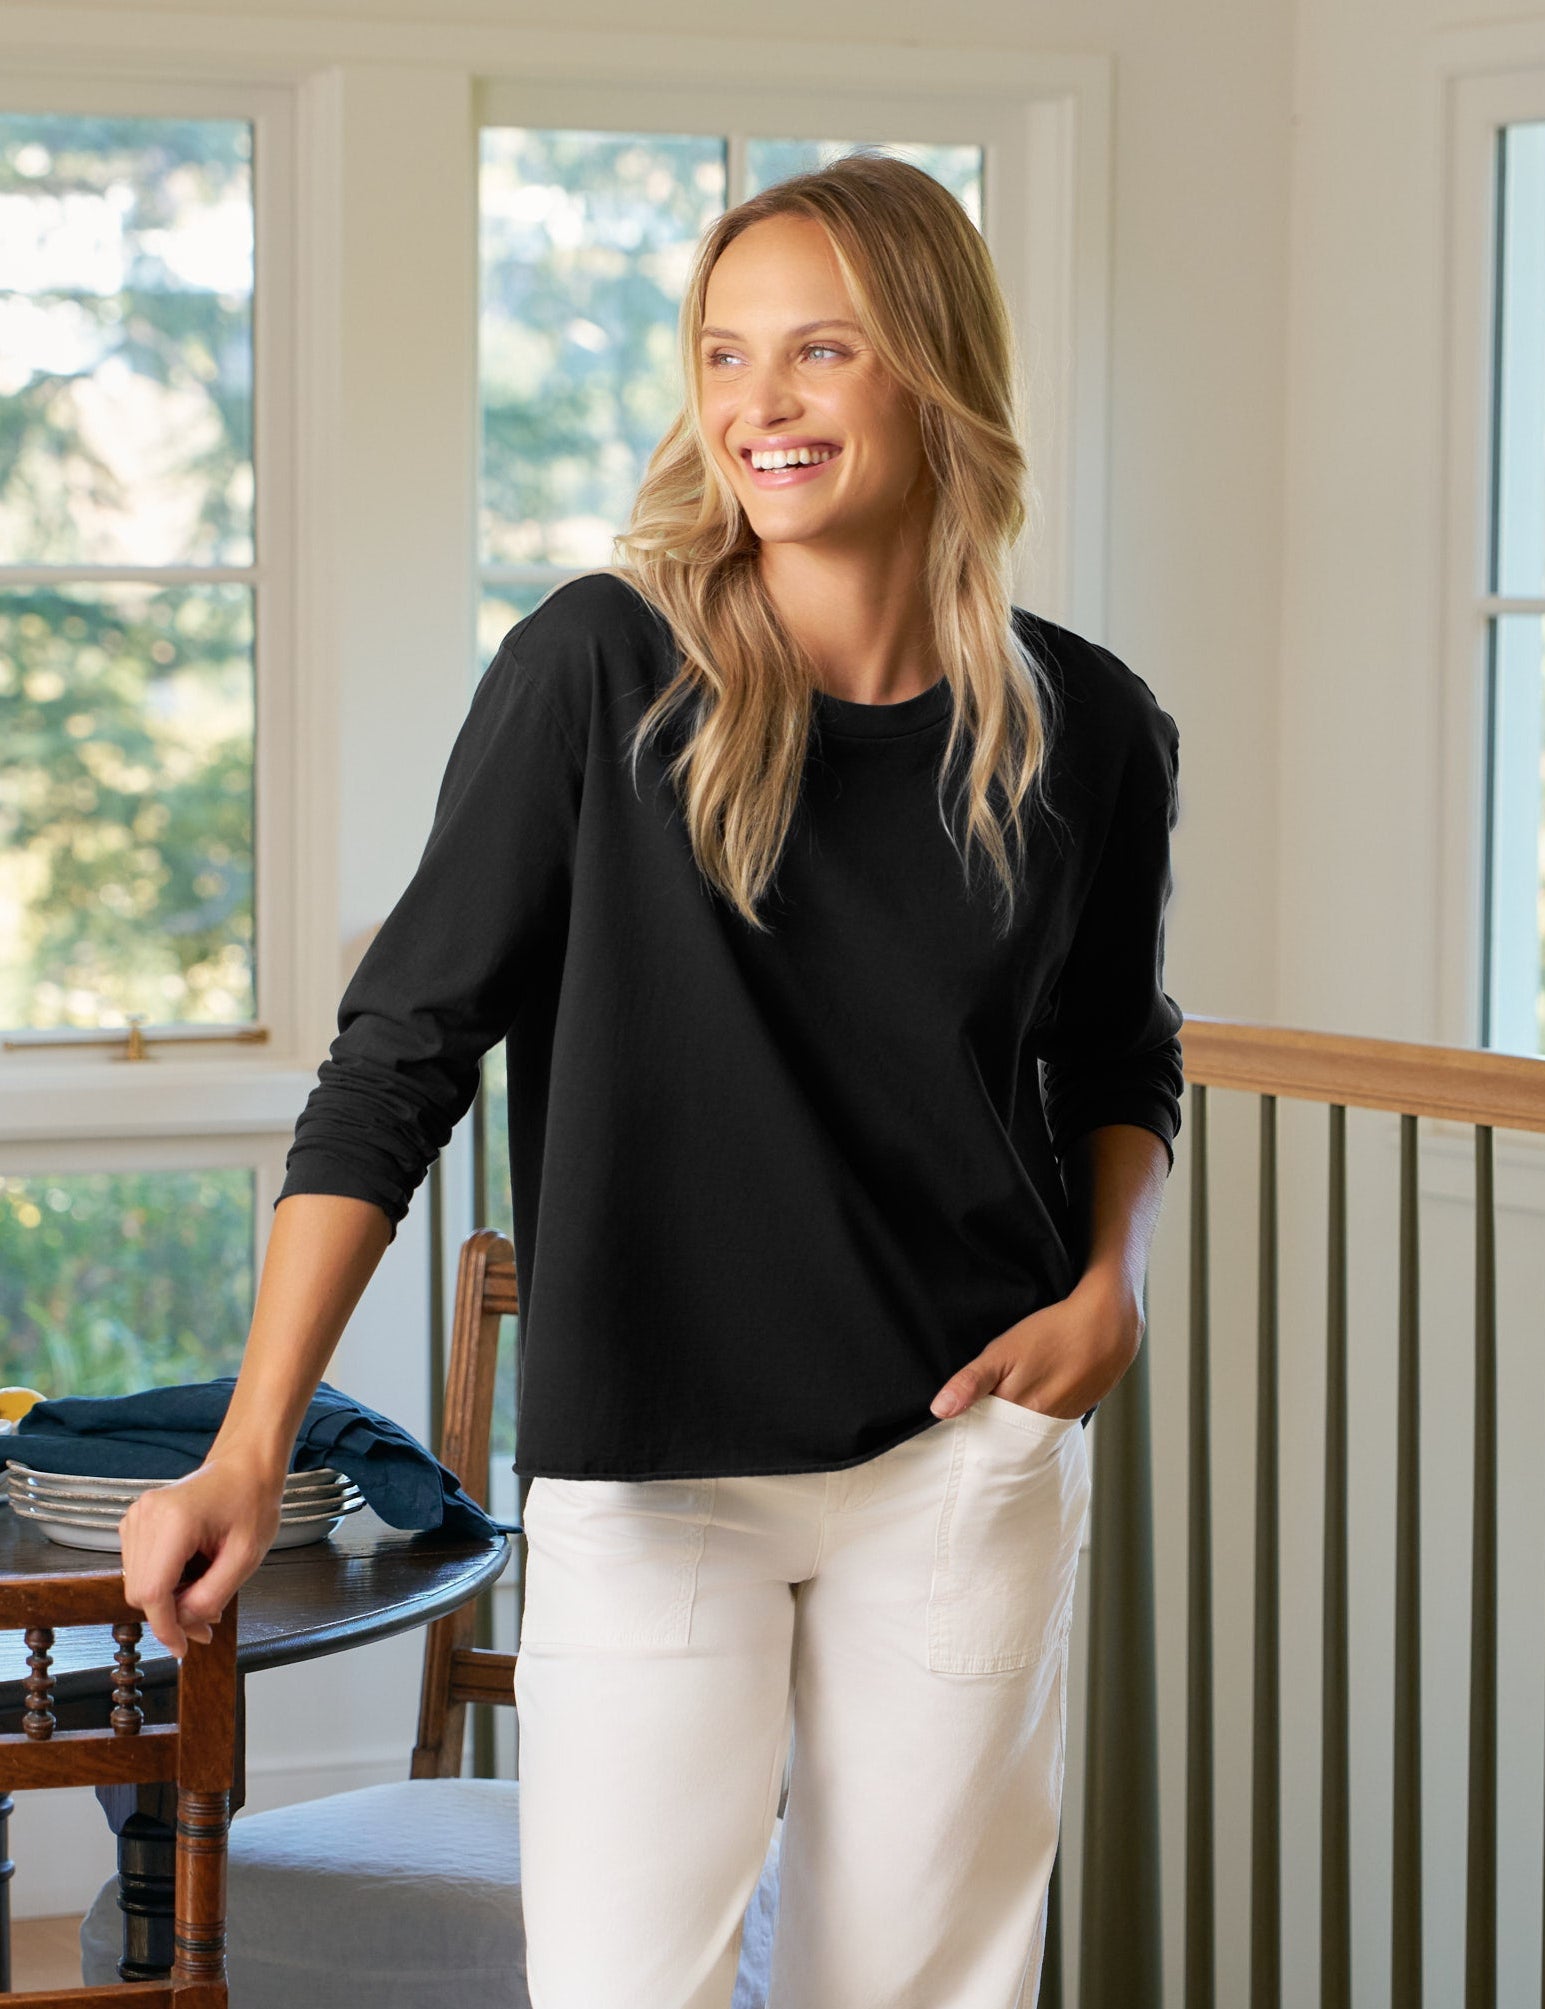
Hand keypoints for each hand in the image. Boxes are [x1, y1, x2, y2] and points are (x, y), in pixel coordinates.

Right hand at [119, 1449, 287, 1660]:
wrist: (244, 1466)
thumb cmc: (251, 1502)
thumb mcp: (246, 1555)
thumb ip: (212, 1595)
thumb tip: (184, 1624)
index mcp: (174, 1521)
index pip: (152, 1592)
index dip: (165, 1628)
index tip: (182, 1649)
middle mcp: (146, 1515)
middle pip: (140, 1591)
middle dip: (171, 1615)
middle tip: (208, 1622)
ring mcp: (137, 1515)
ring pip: (137, 1583)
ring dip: (168, 1599)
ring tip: (205, 1589)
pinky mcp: (135, 1520)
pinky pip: (138, 1567)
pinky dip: (162, 1580)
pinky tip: (191, 1573)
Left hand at [929, 1270, 1144, 1420]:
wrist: (1108, 1326)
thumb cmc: (1052, 1333)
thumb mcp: (1003, 1351)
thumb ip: (971, 1382)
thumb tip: (939, 1411)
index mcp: (1016, 1411)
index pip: (980, 1431)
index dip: (967, 1424)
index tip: (953, 1420)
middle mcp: (1037, 1424)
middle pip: (1002, 1434)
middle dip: (988, 1427)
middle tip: (978, 1408)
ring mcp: (1058, 1420)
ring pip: (1024, 1430)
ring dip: (1012, 1422)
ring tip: (1005, 1401)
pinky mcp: (1073, 1413)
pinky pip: (1045, 1423)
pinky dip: (1034, 1416)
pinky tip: (1033, 1397)